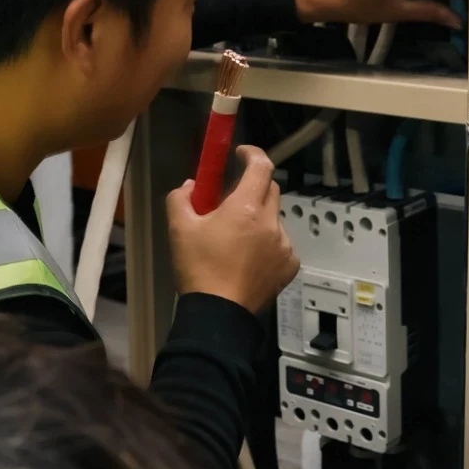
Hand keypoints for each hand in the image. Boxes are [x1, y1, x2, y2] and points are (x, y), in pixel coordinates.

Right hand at [166, 146, 298, 313]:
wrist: (219, 315)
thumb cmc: (198, 269)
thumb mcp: (178, 229)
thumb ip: (181, 198)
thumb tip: (192, 186)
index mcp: (245, 208)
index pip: (261, 166)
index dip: (252, 154)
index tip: (240, 154)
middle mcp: (271, 222)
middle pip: (270, 189)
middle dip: (252, 187)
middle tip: (230, 200)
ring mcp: (284, 245)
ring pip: (274, 217)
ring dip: (259, 218)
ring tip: (236, 239)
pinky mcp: (290, 265)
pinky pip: (281, 243)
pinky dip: (268, 242)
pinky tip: (248, 259)